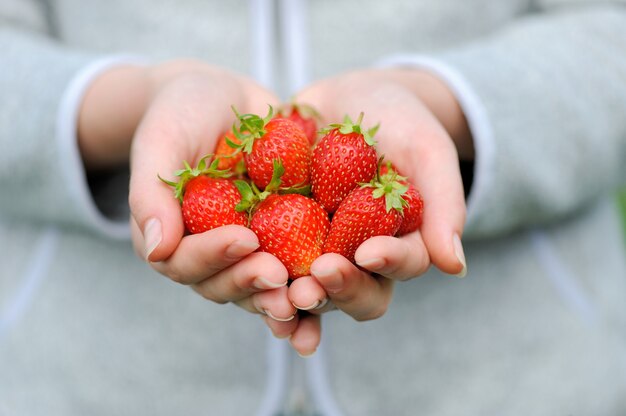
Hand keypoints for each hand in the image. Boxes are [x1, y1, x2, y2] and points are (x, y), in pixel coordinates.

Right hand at [78, 59, 296, 324]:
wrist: (227, 98)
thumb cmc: (184, 113)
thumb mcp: (161, 141)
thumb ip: (152, 194)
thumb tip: (157, 250)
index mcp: (172, 237)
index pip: (185, 262)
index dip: (214, 256)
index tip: (245, 238)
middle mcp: (210, 253)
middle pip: (225, 285)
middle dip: (250, 283)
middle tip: (278, 275)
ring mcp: (248, 251)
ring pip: (261, 289)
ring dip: (283, 299)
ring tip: (309, 294)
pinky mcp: (283, 242)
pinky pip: (296, 270)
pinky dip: (312, 287)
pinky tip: (331, 292)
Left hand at [280, 68, 470, 354]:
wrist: (351, 99)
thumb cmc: (400, 122)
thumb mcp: (428, 151)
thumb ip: (445, 205)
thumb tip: (455, 267)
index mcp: (400, 242)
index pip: (402, 265)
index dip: (389, 263)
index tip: (369, 251)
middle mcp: (360, 257)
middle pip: (357, 291)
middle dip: (339, 289)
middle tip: (318, 276)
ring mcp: (319, 250)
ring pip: (313, 290)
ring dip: (298, 300)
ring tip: (281, 293)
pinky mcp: (281, 238)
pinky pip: (270, 265)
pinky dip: (258, 280)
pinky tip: (244, 282)